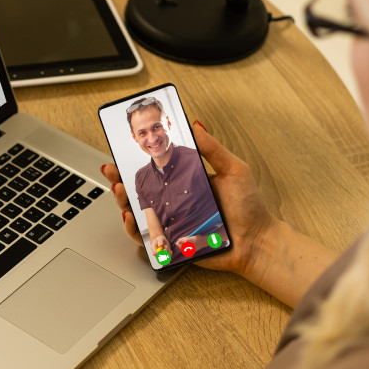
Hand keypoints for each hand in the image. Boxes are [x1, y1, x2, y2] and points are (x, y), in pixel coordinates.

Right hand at [102, 121, 276, 279]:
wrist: (257, 242)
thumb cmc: (249, 208)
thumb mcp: (234, 170)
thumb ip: (213, 149)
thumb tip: (196, 124)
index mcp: (186, 183)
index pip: (155, 171)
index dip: (136, 162)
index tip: (122, 152)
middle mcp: (175, 203)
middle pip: (139, 191)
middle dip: (119, 179)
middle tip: (111, 170)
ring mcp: (172, 223)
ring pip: (138, 213)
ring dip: (123, 201)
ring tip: (120, 190)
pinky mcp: (172, 243)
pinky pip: (147, 238)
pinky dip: (135, 229)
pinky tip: (131, 217)